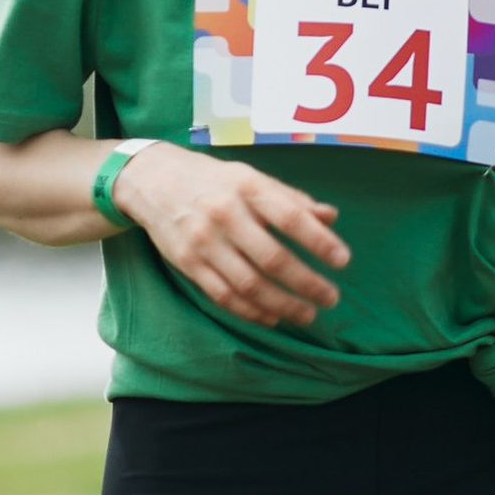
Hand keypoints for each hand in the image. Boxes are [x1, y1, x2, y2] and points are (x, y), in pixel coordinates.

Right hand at [112, 145, 347, 330]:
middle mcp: (225, 214)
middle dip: (306, 283)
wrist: (151, 180)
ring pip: (249, 284)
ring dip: (282, 304)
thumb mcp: (251, 177)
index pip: (290, 217)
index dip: (319, 241)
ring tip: (307, 314)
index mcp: (247, 187)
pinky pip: (223, 295)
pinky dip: (250, 311)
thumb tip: (331, 217)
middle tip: (331, 298)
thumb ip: (291, 199)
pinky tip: (273, 317)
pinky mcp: (187, 263)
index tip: (342, 260)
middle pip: (272, 258)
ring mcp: (204, 241)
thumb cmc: (212, 180)